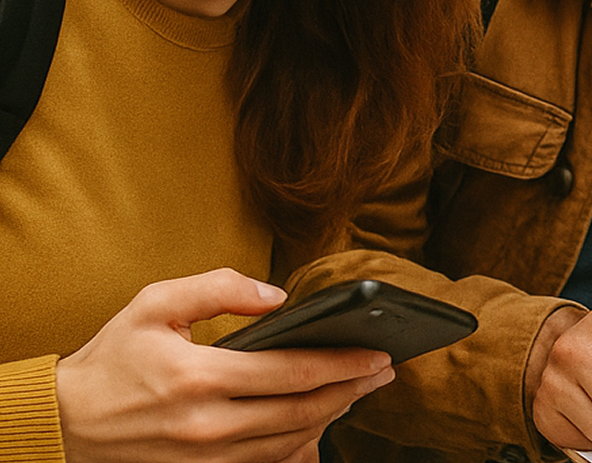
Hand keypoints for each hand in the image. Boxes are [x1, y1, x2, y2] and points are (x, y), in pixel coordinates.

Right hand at [54, 269, 393, 462]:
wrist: (66, 420)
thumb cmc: (114, 357)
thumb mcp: (155, 303)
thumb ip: (218, 289)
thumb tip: (277, 295)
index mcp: (198, 378)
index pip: (292, 372)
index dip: (342, 363)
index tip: (378, 353)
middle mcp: (206, 424)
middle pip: (301, 412)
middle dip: (350, 390)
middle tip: (382, 372)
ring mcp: (204, 456)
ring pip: (289, 443)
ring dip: (331, 418)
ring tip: (356, 391)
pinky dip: (298, 446)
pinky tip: (318, 425)